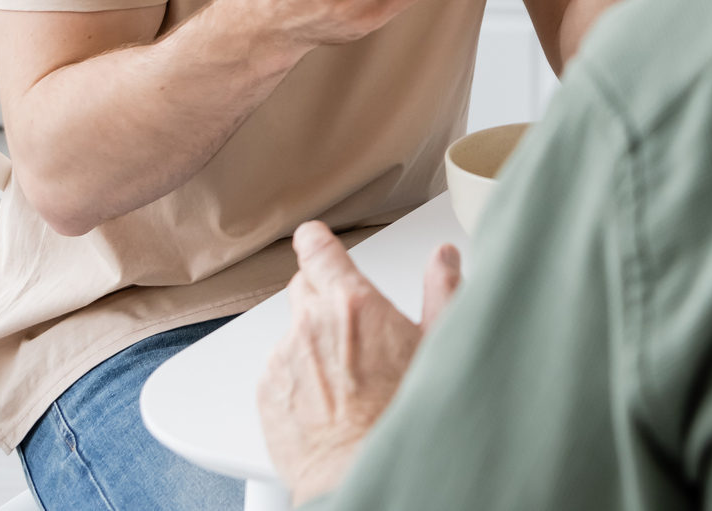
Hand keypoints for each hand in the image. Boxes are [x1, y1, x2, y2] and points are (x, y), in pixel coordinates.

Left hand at [259, 221, 461, 504]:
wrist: (361, 471)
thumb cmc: (402, 415)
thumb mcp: (438, 345)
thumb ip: (442, 290)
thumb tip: (445, 258)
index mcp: (352, 302)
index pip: (318, 249)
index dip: (316, 241)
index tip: (316, 240)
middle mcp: (310, 323)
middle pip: (303, 287)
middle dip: (323, 298)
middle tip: (352, 330)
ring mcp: (283, 358)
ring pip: (292, 333)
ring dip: (311, 344)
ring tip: (344, 379)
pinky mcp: (266, 391)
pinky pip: (278, 371)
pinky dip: (296, 378)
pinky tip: (326, 401)